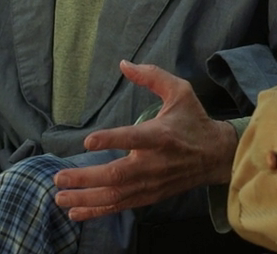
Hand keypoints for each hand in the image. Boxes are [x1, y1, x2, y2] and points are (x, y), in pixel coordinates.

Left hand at [53, 60, 237, 220]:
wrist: (217, 156)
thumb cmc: (194, 120)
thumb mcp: (180, 91)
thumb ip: (152, 76)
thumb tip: (123, 64)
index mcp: (161, 135)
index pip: (134, 138)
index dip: (111, 140)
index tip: (88, 141)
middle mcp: (155, 163)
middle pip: (117, 174)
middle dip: (86, 178)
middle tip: (59, 176)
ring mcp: (151, 183)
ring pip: (115, 195)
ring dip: (85, 198)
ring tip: (58, 196)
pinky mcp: (150, 196)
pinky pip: (120, 206)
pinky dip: (97, 211)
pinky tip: (75, 211)